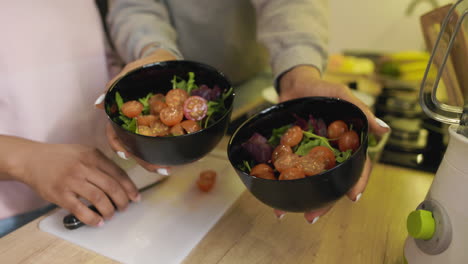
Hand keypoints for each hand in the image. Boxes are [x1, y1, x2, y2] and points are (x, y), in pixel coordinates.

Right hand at [14, 140, 139, 226]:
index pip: (118, 173)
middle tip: (125, 208)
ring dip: (109, 210)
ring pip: (99, 199)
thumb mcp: (83, 151)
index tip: (136, 197)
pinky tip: (98, 221)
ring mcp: (71, 181)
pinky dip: (92, 218)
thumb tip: (121, 181)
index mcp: (92, 155)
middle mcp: (83, 167)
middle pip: (112, 187)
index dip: (130, 187)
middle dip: (122, 200)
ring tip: (111, 214)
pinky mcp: (60, 194)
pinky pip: (80, 210)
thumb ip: (100, 163)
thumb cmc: (60, 157)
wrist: (31, 159)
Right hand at [96, 48, 176, 171]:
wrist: (169, 58)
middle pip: (137, 145)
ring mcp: (157, 123)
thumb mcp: (131, 71)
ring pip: (155, 146)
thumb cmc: (148, 64)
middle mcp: (140, 122)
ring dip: (161, 158)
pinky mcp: (174, 121)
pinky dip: (180, 146)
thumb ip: (116, 84)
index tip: (127, 155)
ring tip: (171, 167)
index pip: (116, 134)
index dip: (120, 146)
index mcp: (127, 113)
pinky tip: (190, 155)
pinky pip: (175, 136)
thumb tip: (98, 104)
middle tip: (158, 168)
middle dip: (145, 160)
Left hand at [275, 65, 389, 222]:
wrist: (293, 84)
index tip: (352, 196)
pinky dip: (281, 185)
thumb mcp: (342, 96)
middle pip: (331, 181)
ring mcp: (309, 155)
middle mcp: (330, 154)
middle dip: (324, 201)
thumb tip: (384, 130)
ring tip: (287, 213)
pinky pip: (288, 172)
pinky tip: (273, 199)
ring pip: (310, 182)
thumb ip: (361, 111)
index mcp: (346, 144)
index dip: (357, 181)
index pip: (358, 166)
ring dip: (301, 199)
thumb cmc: (322, 88)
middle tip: (313, 216)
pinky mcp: (292, 154)